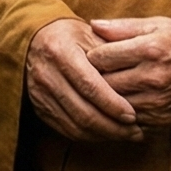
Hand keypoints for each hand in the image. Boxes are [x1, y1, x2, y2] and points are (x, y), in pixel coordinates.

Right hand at [26, 18, 140, 142]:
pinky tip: (107, 133)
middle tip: (136, 131)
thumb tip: (137, 80)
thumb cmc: (69, 35)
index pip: (90, 86)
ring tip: (126, 135)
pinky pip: (66, 129)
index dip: (113, 104)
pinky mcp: (38, 107)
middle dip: (113, 127)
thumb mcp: (90, 34)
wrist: (33, 39)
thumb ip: (112, 54)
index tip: (134, 115)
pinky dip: (89, 136)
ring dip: (104, 135)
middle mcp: (46, 74)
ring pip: (75, 126)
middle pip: (83, 112)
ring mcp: (40, 94)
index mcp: (60, 51)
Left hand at [87, 16, 170, 128]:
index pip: (101, 57)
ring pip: (113, 105)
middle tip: (89, 74)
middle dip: (92, 79)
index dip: (90, 56)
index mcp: (149, 49)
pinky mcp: (162, 119)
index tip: (90, 55)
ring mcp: (157, 101)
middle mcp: (152, 77)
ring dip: (104, 99)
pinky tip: (117, 104)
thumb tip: (93, 25)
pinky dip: (119, 114)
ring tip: (100, 89)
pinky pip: (129, 121)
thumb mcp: (157, 26)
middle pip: (104, 83)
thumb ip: (122, 26)